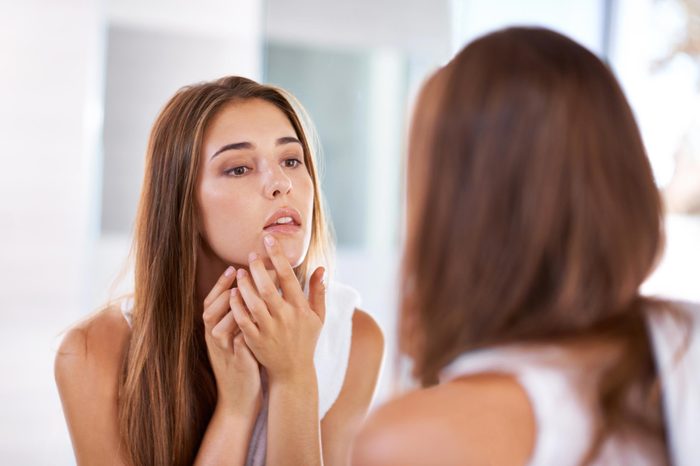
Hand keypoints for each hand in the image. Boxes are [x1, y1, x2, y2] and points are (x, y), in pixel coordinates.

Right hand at [202, 266, 261, 417]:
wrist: (239, 400)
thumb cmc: (243, 364)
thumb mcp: (238, 338)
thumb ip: (241, 317)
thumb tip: (253, 290)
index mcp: (214, 332)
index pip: (211, 303)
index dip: (220, 285)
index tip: (233, 267)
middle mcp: (214, 341)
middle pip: (210, 312)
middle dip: (224, 292)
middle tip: (240, 275)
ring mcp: (223, 353)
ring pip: (218, 328)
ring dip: (230, 310)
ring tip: (244, 294)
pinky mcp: (235, 365)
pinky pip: (236, 346)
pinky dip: (242, 332)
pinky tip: (255, 320)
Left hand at [231, 234, 325, 385]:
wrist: (293, 371)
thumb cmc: (306, 340)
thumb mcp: (318, 317)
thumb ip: (318, 291)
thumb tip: (320, 268)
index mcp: (301, 309)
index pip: (288, 277)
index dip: (278, 256)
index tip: (268, 240)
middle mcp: (286, 318)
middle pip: (268, 288)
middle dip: (258, 268)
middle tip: (251, 255)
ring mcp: (270, 330)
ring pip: (254, 303)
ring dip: (245, 285)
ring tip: (239, 273)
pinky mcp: (256, 341)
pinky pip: (243, 320)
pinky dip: (237, 306)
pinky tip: (232, 294)